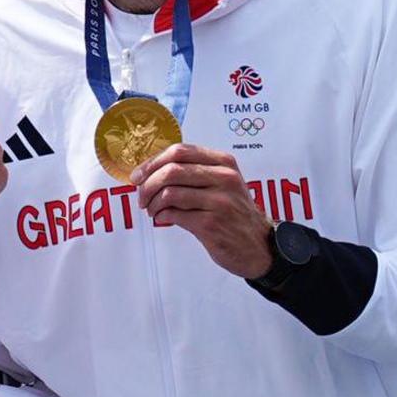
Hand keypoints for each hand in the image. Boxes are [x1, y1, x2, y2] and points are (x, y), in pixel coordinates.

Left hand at [131, 144, 272, 277]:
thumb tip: (150, 170)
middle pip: (171, 170)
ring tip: (152, 210)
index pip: (180, 151)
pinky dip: (161, 216)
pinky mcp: (211, 224)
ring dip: (152, 203)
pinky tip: (162, 219)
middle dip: (147, 183)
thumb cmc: (234, 213)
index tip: (138, 175)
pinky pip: (173, 214)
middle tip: (141, 196)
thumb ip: (195, 172)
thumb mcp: (223, 183)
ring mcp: (219, 201)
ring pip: (169, 192)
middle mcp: (224, 178)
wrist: (258, 246)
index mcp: (224, 163)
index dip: (152, 162)